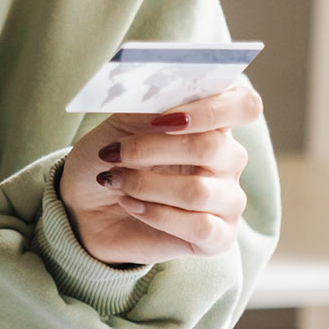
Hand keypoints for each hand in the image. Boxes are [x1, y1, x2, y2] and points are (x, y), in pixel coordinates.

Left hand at [57, 84, 261, 266]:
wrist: (84, 206)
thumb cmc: (109, 158)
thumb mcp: (120, 124)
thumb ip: (149, 105)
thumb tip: (167, 89)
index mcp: (212, 123)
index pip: (244, 105)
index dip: (210, 108)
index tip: (163, 118)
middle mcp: (228, 160)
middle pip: (213, 147)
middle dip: (153, 149)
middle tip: (114, 153)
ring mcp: (228, 200)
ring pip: (199, 191)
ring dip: (145, 185)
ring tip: (115, 181)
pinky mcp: (219, 238)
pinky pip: (200, 227)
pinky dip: (156, 214)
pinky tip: (131, 205)